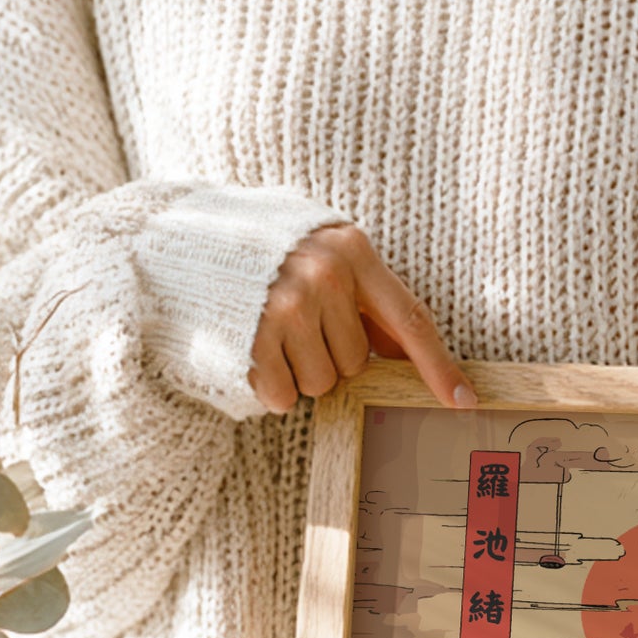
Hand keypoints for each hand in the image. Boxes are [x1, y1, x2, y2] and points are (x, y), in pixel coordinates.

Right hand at [249, 224, 475, 413]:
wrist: (173, 237)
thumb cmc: (257, 250)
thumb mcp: (319, 252)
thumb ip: (363, 295)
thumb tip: (405, 350)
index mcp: (352, 250)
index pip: (410, 319)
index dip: (439, 366)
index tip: (463, 401)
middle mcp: (325, 276)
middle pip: (357, 362)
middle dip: (329, 356)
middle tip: (293, 325)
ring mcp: (287, 307)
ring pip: (323, 384)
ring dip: (298, 373)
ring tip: (268, 334)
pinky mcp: (253, 338)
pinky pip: (284, 396)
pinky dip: (270, 386)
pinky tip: (250, 351)